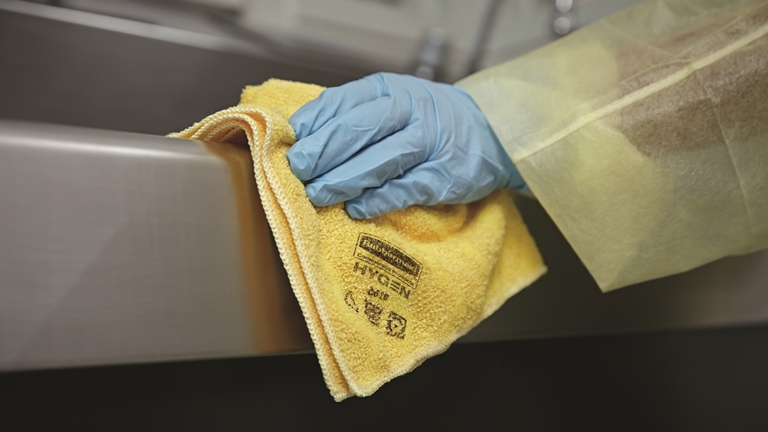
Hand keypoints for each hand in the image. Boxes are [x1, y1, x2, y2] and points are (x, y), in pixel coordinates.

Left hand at [287, 72, 525, 218]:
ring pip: (380, 159)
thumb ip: (352, 116)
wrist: (490, 131)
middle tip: (298, 172)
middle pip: (358, 129)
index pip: (342, 104)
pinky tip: (357, 208)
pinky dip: (379, 199)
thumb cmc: (427, 120)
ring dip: (344, 179)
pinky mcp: (444, 175)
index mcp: (388, 89)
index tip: (289, 146)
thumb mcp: (392, 103)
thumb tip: (301, 141)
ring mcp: (429, 142)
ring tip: (318, 194)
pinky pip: (407, 187)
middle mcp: (409, 110)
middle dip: (323, 152)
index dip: (313, 126)